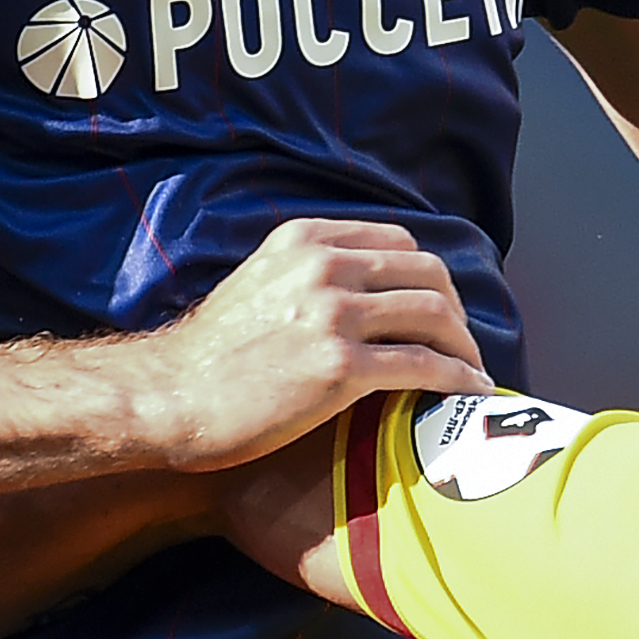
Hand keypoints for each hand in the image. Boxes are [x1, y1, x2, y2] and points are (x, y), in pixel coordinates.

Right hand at [132, 219, 490, 471]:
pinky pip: (423, 365)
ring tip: (471, 370)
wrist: (166, 398)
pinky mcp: (340, 366)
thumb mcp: (260, 283)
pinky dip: (457, 378)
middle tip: (463, 344)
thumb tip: (364, 293)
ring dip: (464, 345)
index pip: (400, 244)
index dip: (429, 279)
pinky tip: (469, 392)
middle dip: (455, 310)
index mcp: (306, 240)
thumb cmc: (210, 356)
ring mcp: (333, 313)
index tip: (440, 309)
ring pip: (432, 315)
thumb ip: (310, 275)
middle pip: (428, 274)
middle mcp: (323, 266)